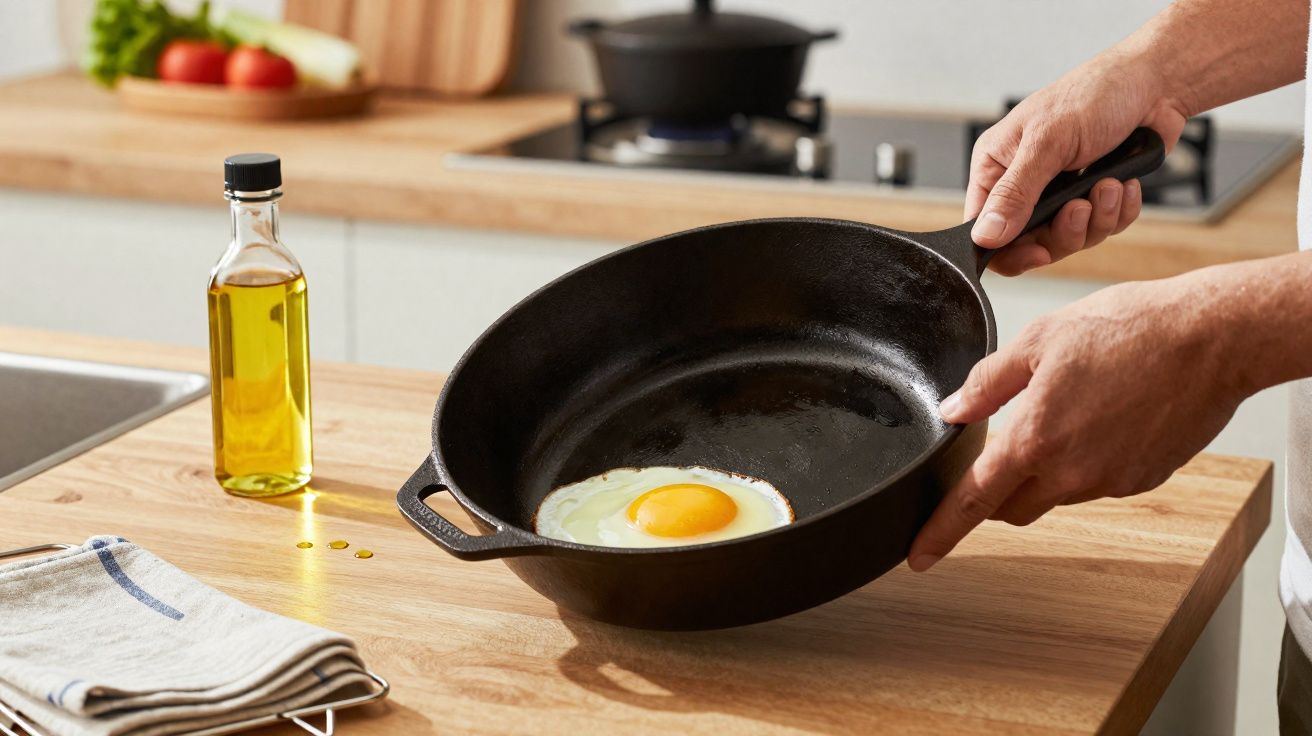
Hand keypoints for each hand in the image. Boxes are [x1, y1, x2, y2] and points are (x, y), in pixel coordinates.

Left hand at [907, 274, 1248, 570]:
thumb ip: (988, 383)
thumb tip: (953, 411)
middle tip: (998, 452)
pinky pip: (1099, 481)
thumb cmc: (1130, 329)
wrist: (1213, 339)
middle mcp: (1071, 473)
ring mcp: (1111, 481)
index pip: (972, 502)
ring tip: (1070, 409)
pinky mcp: (1144, 479)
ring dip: (1046, 470)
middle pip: (1012, 508)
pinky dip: (1088, 460)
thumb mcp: (1039, 339)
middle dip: (995, 493)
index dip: (940, 532)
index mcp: (1035, 441)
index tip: (917, 556)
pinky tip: (1104, 416)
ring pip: (1057, 493)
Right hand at [968, 54, 1189, 274]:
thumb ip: (1014, 193)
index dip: (1008, 249)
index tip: (1039, 252)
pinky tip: (1124, 183)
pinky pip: (1101, 228)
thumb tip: (985, 235)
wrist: (1154, 83)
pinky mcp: (1092, 197)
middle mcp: (1022, 184)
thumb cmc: (1094, 94)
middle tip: (1082, 208)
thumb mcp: (1047, 143)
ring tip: (1110, 184)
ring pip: (1069, 239)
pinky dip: (1118, 211)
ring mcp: (1058, 193)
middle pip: (1029, 243)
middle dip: (1064, 232)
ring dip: (1097, 218)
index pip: (984, 229)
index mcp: (995, 167)